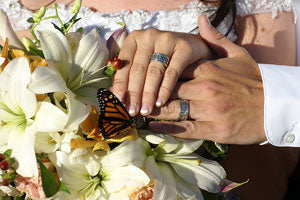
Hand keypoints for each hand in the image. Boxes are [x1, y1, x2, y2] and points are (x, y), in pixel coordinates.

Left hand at [111, 28, 210, 115]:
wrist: (193, 46)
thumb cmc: (163, 57)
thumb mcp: (145, 61)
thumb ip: (131, 73)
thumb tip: (114, 95)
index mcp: (134, 39)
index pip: (124, 64)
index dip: (120, 84)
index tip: (118, 102)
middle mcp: (149, 36)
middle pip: (138, 69)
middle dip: (134, 93)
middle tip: (132, 111)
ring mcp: (166, 40)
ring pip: (154, 72)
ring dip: (148, 94)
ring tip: (145, 110)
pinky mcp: (183, 48)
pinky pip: (172, 73)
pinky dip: (165, 89)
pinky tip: (160, 102)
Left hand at [147, 15, 265, 143]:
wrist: (274, 106)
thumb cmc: (253, 80)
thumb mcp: (237, 54)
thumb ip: (215, 38)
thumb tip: (200, 18)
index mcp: (208, 69)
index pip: (173, 70)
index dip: (156, 75)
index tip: (142, 77)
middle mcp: (205, 88)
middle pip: (168, 90)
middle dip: (149, 94)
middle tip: (134, 97)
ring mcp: (208, 110)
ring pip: (172, 109)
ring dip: (153, 110)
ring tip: (139, 110)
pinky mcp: (213, 129)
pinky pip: (184, 128)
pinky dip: (166, 128)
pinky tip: (153, 126)